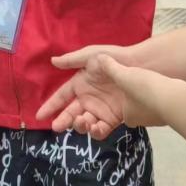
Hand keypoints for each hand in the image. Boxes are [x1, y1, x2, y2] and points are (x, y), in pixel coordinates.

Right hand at [37, 51, 165, 139]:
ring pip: (85, 123)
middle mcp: (89, 98)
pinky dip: (97, 131)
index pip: (63, 95)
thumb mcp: (95, 54)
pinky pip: (102, 129)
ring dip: (80, 125)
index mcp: (82, 83)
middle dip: (63, 120)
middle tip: (57, 127)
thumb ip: (74, 59)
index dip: (51, 105)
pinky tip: (97, 127)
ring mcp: (101, 109)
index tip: (40, 116)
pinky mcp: (114, 119)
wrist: (145, 70)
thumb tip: (54, 61)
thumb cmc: (118, 58)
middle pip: (71, 112)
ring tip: (83, 122)